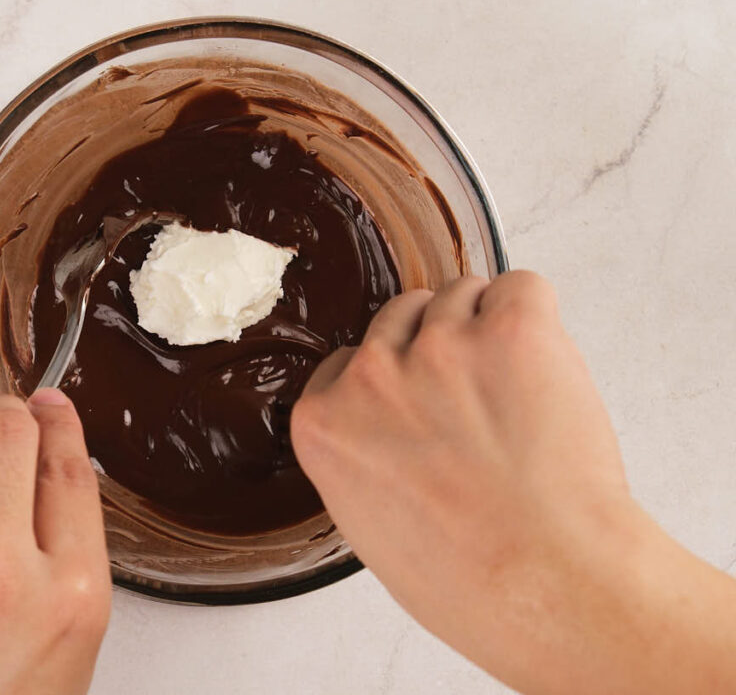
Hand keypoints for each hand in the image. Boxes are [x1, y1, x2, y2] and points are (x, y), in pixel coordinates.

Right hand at [292, 271, 735, 694]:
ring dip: (486, 329)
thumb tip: (393, 432)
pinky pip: (520, 287)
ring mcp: (439, 346)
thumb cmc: (468, 581)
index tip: (418, 403)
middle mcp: (372, 375)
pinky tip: (543, 361)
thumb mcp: (371, 528)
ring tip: (518, 389)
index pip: (346, 364)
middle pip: (398, 318)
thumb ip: (363, 458)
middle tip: (476, 399)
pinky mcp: (511, 330)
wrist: (547, 585)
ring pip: (460, 294)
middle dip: (434, 349)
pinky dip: (534, 314)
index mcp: (325, 424)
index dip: (390, 380)